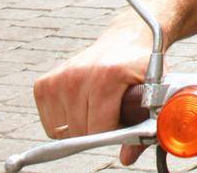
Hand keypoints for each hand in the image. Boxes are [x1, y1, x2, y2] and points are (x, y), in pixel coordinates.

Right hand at [32, 17, 152, 164]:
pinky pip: (50, 125)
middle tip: (110, 111)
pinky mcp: (43, 84)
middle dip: (97, 129)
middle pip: (80, 132)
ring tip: (96, 106)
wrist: (123, 38)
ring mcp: (58, 80)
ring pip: (62, 132)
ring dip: (80, 126)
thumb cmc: (139, 66)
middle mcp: (78, 76)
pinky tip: (80, 104)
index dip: (112, 132)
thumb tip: (127, 158)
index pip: (98, 129)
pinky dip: (64, 122)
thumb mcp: (153, 89)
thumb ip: (146, 123)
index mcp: (106, 77)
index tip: (121, 120)